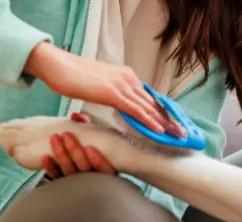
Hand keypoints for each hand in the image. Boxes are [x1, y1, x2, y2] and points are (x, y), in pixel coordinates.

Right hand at [24, 43, 185, 137]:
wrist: (58, 66)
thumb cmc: (74, 77)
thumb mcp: (100, 86)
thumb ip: (113, 94)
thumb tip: (120, 106)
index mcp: (126, 76)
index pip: (149, 97)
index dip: (162, 111)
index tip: (173, 123)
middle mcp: (128, 78)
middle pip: (153, 102)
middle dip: (169, 119)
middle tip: (182, 133)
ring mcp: (122, 85)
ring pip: (148, 107)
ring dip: (165, 122)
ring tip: (177, 135)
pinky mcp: (113, 93)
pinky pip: (136, 110)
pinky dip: (149, 121)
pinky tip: (159, 130)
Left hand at [42, 113, 116, 178]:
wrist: (76, 164)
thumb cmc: (90, 150)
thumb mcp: (94, 139)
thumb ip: (88, 129)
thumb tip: (76, 116)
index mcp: (105, 169)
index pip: (105, 170)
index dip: (98, 161)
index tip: (90, 148)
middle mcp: (92, 177)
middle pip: (84, 169)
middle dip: (75, 151)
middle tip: (66, 135)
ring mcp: (77, 181)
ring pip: (69, 171)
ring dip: (61, 154)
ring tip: (54, 137)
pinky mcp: (63, 182)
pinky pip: (56, 176)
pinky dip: (51, 167)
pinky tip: (45, 157)